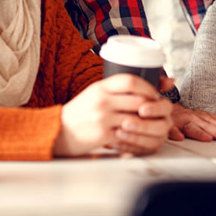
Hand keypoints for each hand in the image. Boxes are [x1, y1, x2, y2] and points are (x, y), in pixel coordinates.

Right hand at [54, 74, 171, 156]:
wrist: (58, 131)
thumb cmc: (80, 112)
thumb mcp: (96, 94)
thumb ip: (117, 89)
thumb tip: (154, 82)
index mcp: (100, 87)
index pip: (130, 80)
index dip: (147, 87)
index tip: (154, 93)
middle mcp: (101, 100)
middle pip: (138, 100)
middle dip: (152, 107)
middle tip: (157, 111)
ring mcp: (102, 118)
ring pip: (136, 118)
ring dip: (147, 122)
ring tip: (150, 123)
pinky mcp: (103, 135)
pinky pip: (128, 134)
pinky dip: (136, 135)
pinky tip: (137, 135)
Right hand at [168, 102, 215, 141]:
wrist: (169, 110)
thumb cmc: (190, 118)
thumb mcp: (207, 119)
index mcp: (206, 117)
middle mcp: (196, 118)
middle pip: (209, 126)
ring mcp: (183, 121)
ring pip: (193, 127)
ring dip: (200, 133)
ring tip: (208, 139)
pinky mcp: (171, 126)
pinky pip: (172, 130)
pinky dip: (175, 133)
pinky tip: (180, 137)